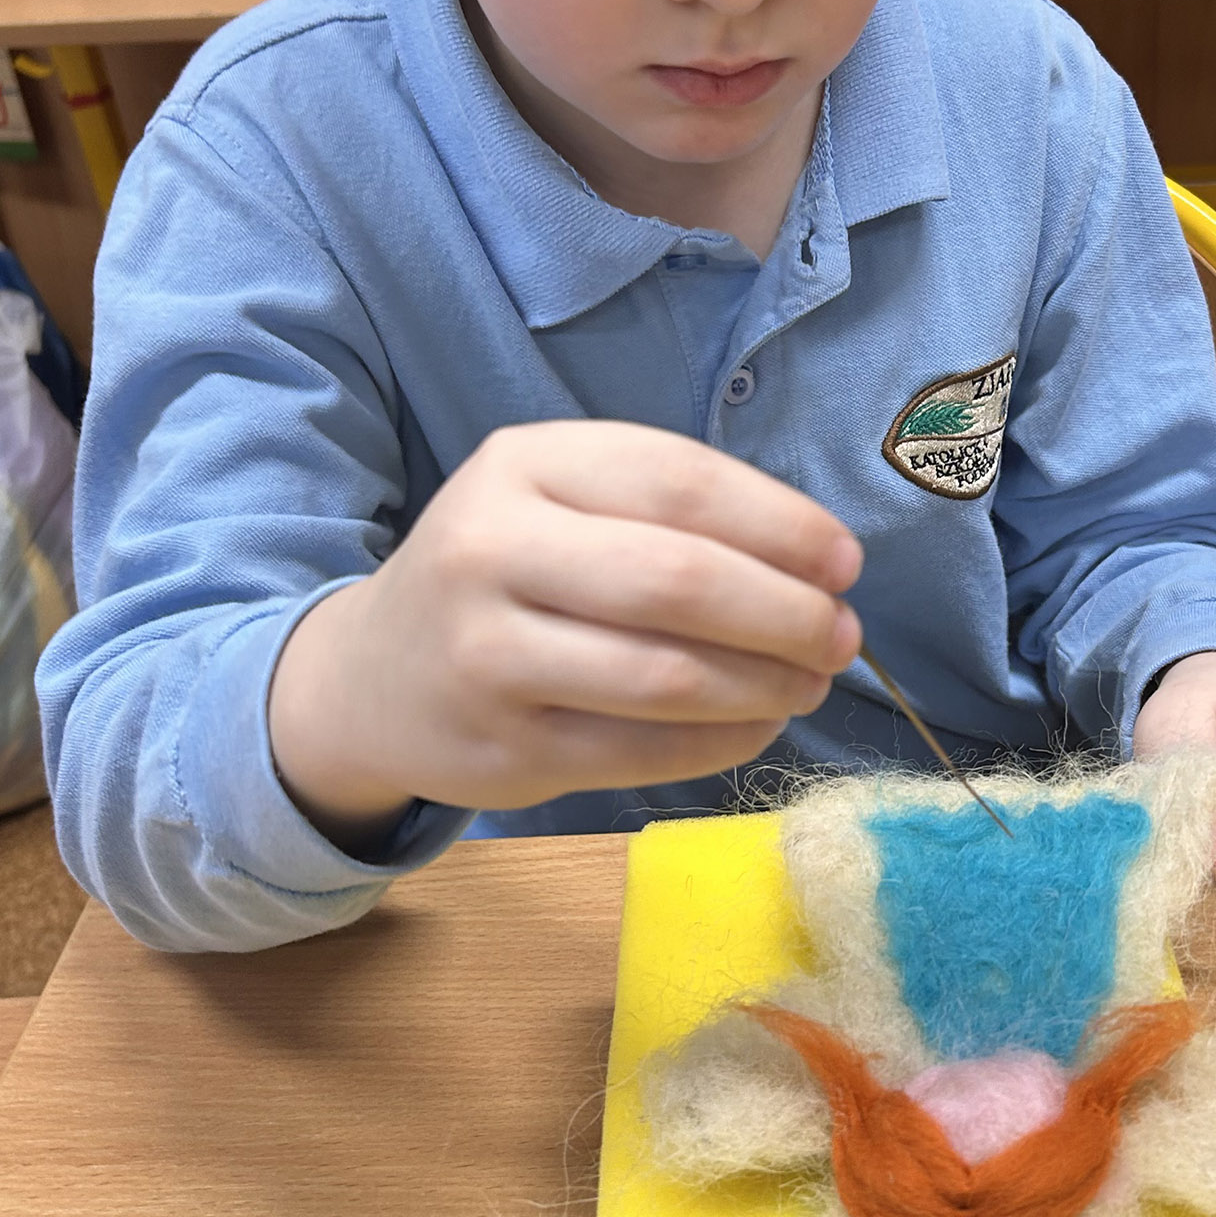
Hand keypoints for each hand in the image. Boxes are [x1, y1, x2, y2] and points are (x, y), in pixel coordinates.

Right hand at [269, 423, 861, 848]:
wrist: (371, 679)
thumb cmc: (504, 575)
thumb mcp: (559, 502)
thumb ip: (670, 512)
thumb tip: (820, 565)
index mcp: (522, 465)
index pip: (680, 482)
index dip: (782, 525)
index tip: (845, 562)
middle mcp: (492, 550)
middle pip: (678, 580)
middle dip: (786, 612)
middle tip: (842, 635)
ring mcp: (489, 656)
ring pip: (667, 675)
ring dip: (765, 684)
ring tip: (809, 682)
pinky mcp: (504, 749)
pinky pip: (644, 751)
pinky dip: (722, 741)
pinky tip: (757, 724)